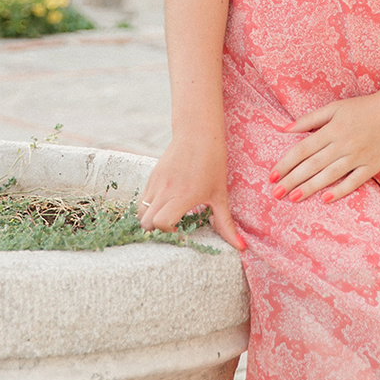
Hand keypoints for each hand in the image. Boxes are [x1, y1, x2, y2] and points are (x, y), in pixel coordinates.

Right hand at [137, 128, 242, 248]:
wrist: (198, 133)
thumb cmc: (213, 162)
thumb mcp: (220, 194)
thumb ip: (225, 223)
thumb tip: (240, 247)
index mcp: (182, 196)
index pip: (160, 223)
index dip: (167, 231)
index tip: (180, 228)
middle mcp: (165, 191)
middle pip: (145, 223)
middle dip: (155, 230)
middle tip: (173, 225)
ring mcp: (155, 183)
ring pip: (139, 212)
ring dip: (150, 218)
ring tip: (168, 214)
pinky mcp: (151, 177)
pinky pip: (142, 198)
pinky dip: (149, 206)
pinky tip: (166, 202)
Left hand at [269, 78, 379, 202]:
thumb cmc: (363, 107)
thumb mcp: (335, 107)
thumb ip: (309, 119)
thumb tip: (284, 129)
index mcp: (333, 129)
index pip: (303, 149)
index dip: (286, 163)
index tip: (272, 175)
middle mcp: (344, 143)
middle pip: (313, 164)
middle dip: (292, 179)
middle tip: (275, 193)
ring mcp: (359, 156)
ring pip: (330, 175)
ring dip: (310, 187)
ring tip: (293, 198)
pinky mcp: (372, 166)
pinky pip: (354, 181)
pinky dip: (340, 190)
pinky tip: (325, 199)